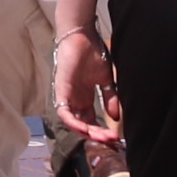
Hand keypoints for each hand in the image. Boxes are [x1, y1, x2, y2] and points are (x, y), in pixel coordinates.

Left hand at [54, 29, 120, 144]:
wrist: (82, 36)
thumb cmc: (93, 53)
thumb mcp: (106, 80)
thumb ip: (110, 98)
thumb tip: (115, 118)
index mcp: (84, 98)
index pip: (91, 122)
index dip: (101, 132)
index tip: (115, 139)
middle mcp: (75, 100)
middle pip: (83, 126)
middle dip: (96, 136)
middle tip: (111, 140)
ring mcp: (67, 96)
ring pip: (73, 123)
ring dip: (87, 132)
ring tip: (102, 137)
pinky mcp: (61, 91)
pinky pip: (64, 113)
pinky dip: (74, 123)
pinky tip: (86, 129)